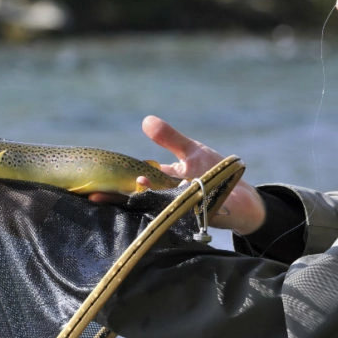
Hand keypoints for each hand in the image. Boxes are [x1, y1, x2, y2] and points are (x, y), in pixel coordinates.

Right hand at [90, 116, 265, 235]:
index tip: (92, 192)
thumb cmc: (215, 174)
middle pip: (141, 199)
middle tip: (99, 195)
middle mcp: (169, 200)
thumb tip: (145, 120)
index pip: (134, 185)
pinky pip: (192, 212)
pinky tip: (178, 196)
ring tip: (141, 183)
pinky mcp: (205, 217)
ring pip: (162, 206)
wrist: (245, 199)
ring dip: (152, 197)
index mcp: (163, 183)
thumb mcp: (191, 152)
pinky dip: (185, 205)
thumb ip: (169, 138)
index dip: (113, 188)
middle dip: (122, 195)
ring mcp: (185, 210)